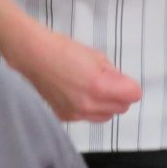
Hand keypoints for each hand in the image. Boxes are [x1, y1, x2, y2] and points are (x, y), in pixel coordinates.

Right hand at [6, 24, 141, 123]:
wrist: (33, 56)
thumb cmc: (63, 50)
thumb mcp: (97, 56)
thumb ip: (114, 74)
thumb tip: (123, 85)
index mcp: (99, 86)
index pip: (133, 95)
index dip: (130, 86)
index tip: (123, 80)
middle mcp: (88, 105)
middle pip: (122, 108)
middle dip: (120, 96)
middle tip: (108, 81)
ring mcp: (76, 114)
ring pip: (106, 116)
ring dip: (106, 104)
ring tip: (94, 88)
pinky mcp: (66, 117)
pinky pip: (88, 117)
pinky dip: (90, 108)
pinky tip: (78, 93)